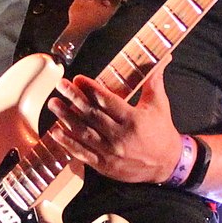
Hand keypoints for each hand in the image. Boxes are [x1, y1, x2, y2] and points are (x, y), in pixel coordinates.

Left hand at [46, 60, 181, 184]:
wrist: (166, 165)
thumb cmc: (162, 131)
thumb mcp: (159, 104)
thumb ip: (153, 80)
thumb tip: (162, 57)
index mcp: (133, 119)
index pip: (107, 101)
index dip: (91, 89)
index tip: (78, 79)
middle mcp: (120, 137)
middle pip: (92, 115)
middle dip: (74, 98)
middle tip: (61, 86)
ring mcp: (110, 152)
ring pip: (83, 132)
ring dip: (66, 117)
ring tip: (54, 104)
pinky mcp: (104, 165)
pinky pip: (82, 153)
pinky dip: (68, 143)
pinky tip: (56, 132)